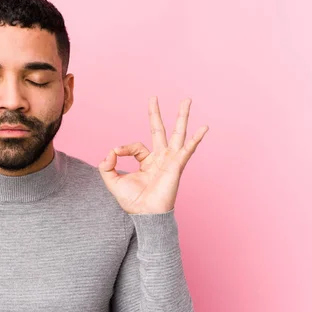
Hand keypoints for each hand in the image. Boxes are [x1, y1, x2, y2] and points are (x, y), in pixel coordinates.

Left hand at [98, 97, 207, 214]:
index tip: (115, 154)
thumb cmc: (133, 201)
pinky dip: (196, 139)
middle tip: (153, 97)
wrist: (145, 214)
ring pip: (177, 134)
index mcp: (147, 161)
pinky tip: (204, 128)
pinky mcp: (177, 166)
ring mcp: (170, 160)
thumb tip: (108, 153)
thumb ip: (107, 167)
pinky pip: (188, 150)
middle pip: (159, 130)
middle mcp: (160, 158)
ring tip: (187, 100)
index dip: (123, 148)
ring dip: (182, 116)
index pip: (135, 146)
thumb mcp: (113, 181)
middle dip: (156, 114)